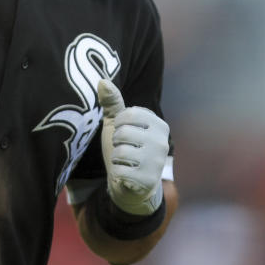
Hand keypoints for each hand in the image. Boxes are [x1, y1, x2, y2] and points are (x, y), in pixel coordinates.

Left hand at [97, 79, 168, 215]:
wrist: (131, 184)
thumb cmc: (124, 147)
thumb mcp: (116, 123)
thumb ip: (112, 102)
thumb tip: (101, 80)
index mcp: (158, 124)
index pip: (129, 114)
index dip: (118, 125)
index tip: (124, 133)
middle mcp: (162, 142)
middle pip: (123, 133)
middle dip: (116, 142)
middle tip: (124, 149)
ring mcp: (157, 162)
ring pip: (121, 152)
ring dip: (115, 158)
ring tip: (124, 161)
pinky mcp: (149, 180)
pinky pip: (120, 170)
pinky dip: (117, 173)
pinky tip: (126, 174)